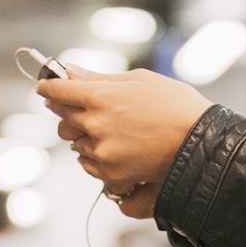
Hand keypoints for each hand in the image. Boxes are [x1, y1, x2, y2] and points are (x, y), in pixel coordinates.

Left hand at [37, 67, 212, 220]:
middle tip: (80, 107)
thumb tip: (71, 72)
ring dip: (84, 135)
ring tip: (109, 130)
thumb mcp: (138, 80)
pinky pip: (89, 165)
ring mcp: (103, 152)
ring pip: (75, 143)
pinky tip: (114, 149)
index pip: (60, 91)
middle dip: (67, 111)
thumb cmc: (175, 105)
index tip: (45, 86)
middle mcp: (96, 125)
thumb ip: (100, 78)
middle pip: (63, 118)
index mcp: (100, 97)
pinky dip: (94, 156)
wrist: (200, 144)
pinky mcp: (112, 174)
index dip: (49, 87)